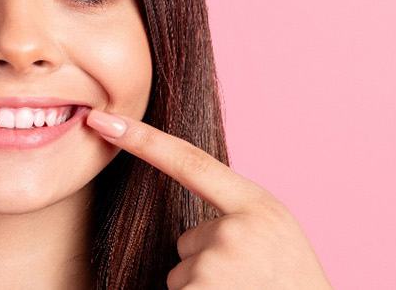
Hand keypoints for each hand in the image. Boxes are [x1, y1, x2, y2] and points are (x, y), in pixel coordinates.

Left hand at [84, 110, 331, 289]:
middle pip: (187, 240)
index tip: (101, 122)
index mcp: (257, 206)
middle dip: (208, 263)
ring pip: (182, 274)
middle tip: (251, 281)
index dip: (142, 140)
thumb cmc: (293, 283)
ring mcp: (217, 265)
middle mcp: (235, 230)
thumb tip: (192, 223)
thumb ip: (237, 215)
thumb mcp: (276, 234)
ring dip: (205, 289)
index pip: (190, 163)